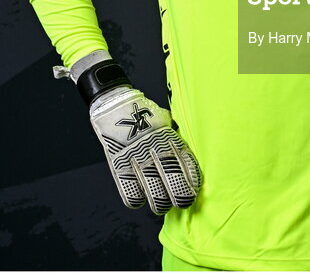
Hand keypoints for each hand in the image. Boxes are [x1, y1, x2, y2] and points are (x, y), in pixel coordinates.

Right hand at [89, 85, 201, 214]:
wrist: (115, 104)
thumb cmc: (145, 114)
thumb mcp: (166, 121)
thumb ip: (176, 139)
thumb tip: (189, 159)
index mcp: (169, 137)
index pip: (186, 162)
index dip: (192, 180)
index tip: (194, 190)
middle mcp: (154, 148)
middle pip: (173, 179)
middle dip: (181, 196)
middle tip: (183, 202)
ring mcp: (136, 157)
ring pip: (153, 191)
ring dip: (161, 203)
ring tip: (163, 205)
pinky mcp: (119, 164)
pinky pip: (130, 192)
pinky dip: (136, 200)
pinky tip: (141, 199)